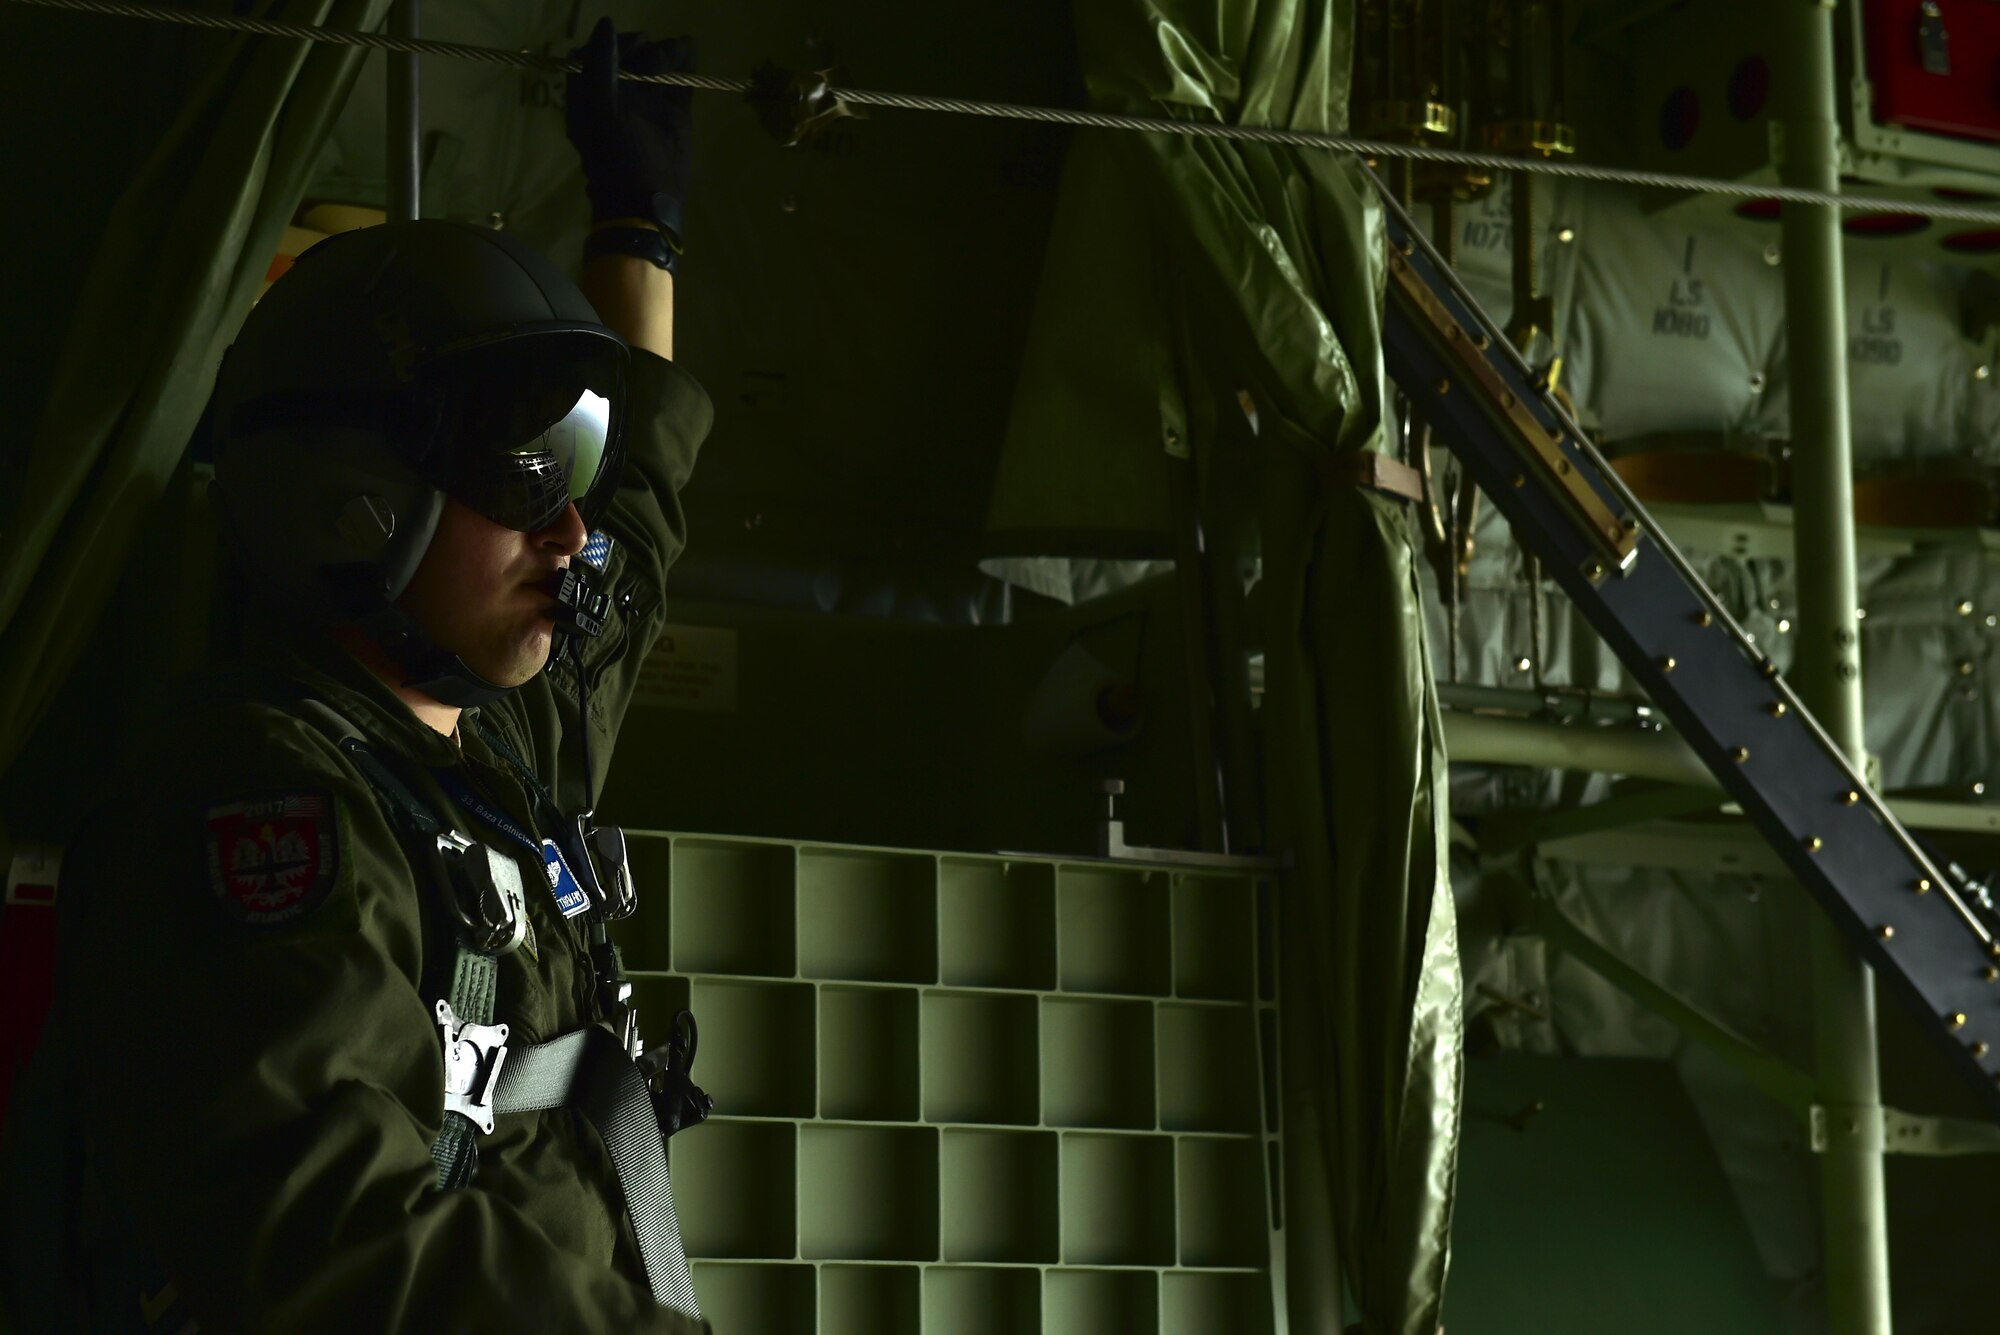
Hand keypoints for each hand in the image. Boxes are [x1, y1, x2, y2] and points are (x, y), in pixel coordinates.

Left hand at [565, 17, 694, 245]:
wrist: (644, 202)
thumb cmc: (614, 155)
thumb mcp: (598, 106)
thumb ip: (599, 63)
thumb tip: (606, 24)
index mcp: (596, 96)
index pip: (602, 55)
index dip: (616, 44)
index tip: (632, 44)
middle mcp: (623, 99)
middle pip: (634, 60)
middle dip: (646, 51)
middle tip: (656, 58)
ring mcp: (651, 109)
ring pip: (659, 69)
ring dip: (669, 53)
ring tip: (679, 49)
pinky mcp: (676, 120)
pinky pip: (681, 86)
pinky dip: (685, 68)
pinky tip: (690, 48)